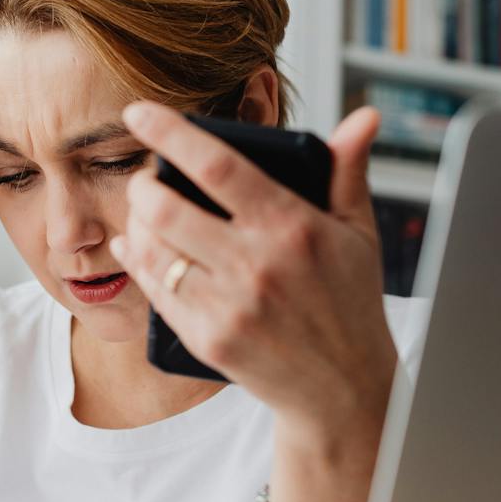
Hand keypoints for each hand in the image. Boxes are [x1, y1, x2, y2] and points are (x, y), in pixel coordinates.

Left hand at [110, 102, 397, 444]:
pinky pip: (157, 292)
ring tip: (145, 213)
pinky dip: (140, 263)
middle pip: (167, 208)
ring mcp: (230, 306)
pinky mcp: (209, 340)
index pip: (217, 166)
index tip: (139, 111)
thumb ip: (348, 171)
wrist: (343, 390)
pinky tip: (139, 248)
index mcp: (293, 227)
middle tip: (147, 179)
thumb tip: (363, 117)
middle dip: (143, 185)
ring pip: (154, 249)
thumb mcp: (358, 233)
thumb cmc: (351, 303)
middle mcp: (257, 265)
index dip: (169, 133)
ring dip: (137, 223)